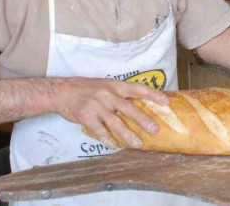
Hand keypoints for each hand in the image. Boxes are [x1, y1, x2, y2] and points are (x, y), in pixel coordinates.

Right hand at [52, 77, 168, 148]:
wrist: (62, 92)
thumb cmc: (88, 89)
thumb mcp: (106, 85)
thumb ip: (121, 94)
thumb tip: (141, 105)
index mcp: (115, 85)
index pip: (138, 88)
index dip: (153, 94)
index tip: (166, 102)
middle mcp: (107, 94)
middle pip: (129, 108)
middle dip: (143, 120)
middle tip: (155, 130)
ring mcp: (97, 106)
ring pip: (115, 122)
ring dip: (128, 135)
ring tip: (138, 144)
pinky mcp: (86, 116)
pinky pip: (100, 130)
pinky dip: (108, 139)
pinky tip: (115, 145)